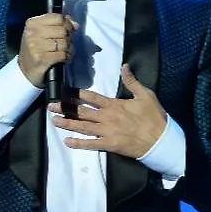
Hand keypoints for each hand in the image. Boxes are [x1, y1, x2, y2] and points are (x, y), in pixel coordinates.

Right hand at [18, 14, 76, 87]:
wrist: (25, 71)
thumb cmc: (36, 50)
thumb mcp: (41, 34)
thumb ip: (58, 25)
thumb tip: (75, 24)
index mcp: (32, 23)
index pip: (58, 17)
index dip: (67, 24)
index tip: (67, 31)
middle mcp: (32, 33)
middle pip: (63, 30)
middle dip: (68, 38)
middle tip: (65, 44)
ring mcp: (35, 46)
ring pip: (64, 43)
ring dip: (68, 49)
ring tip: (64, 52)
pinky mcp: (41, 58)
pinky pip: (62, 54)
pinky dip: (66, 57)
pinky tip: (63, 59)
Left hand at [48, 65, 167, 158]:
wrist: (160, 140)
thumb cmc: (154, 117)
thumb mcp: (146, 95)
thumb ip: (132, 81)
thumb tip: (124, 66)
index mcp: (114, 105)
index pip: (92, 97)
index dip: (77, 94)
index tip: (64, 92)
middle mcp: (107, 118)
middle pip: (82, 112)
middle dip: (65, 108)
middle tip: (51, 106)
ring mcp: (107, 132)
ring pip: (83, 127)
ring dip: (68, 124)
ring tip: (54, 121)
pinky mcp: (109, 145)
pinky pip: (91, 144)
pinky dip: (79, 144)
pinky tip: (67, 142)